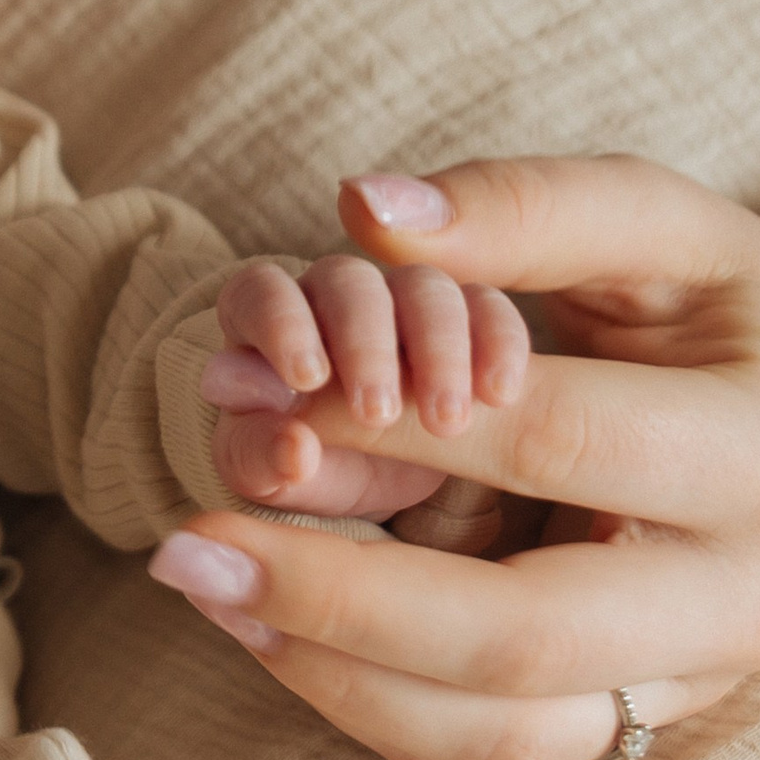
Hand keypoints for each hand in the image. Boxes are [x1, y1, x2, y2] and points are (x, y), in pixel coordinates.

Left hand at [143, 154, 759, 759]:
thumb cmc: (723, 303)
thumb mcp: (662, 224)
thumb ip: (524, 207)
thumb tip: (363, 207)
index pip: (552, 443)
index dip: (388, 422)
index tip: (250, 391)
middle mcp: (751, 595)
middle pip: (519, 634)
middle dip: (334, 595)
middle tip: (182, 544)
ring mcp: (696, 684)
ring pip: (494, 729)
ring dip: (328, 669)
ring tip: (205, 588)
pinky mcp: (632, 722)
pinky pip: (482, 750)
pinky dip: (360, 700)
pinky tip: (265, 625)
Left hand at [206, 252, 529, 519]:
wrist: (358, 477)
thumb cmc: (291, 462)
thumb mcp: (265, 470)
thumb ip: (259, 454)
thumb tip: (291, 448)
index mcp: (261, 314)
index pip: (261, 292)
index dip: (283, 326)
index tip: (307, 379)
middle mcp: (330, 291)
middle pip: (349, 283)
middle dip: (366, 346)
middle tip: (378, 413)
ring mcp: (399, 295)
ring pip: (423, 287)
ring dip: (439, 350)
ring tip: (446, 422)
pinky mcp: (464, 314)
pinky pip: (486, 305)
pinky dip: (496, 344)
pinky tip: (499, 395)